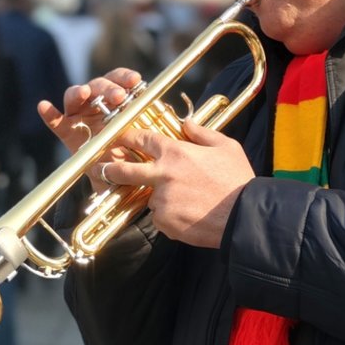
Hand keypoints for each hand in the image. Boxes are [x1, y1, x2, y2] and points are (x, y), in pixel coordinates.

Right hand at [37, 68, 145, 190]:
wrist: (122, 182)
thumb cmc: (137, 156)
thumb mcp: (149, 141)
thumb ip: (157, 130)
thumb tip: (187, 125)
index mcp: (118, 101)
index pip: (119, 80)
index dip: (125, 77)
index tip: (136, 81)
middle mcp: (98, 104)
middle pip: (98, 85)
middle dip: (107, 88)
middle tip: (118, 97)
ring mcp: (81, 116)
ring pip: (76, 96)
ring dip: (81, 92)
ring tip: (86, 94)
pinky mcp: (68, 132)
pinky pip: (56, 121)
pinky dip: (50, 114)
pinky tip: (44, 106)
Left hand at [99, 119, 253, 248]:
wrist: (244, 216)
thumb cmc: (238, 180)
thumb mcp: (226, 147)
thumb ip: (202, 133)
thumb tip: (186, 123)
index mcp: (176, 153)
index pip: (143, 138)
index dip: (128, 136)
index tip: (117, 136)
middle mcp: (163, 174)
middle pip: (124, 170)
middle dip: (109, 168)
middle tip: (100, 169)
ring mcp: (162, 199)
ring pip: (151, 198)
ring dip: (162, 199)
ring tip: (189, 201)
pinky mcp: (165, 222)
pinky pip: (161, 218)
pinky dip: (171, 218)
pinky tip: (191, 215)